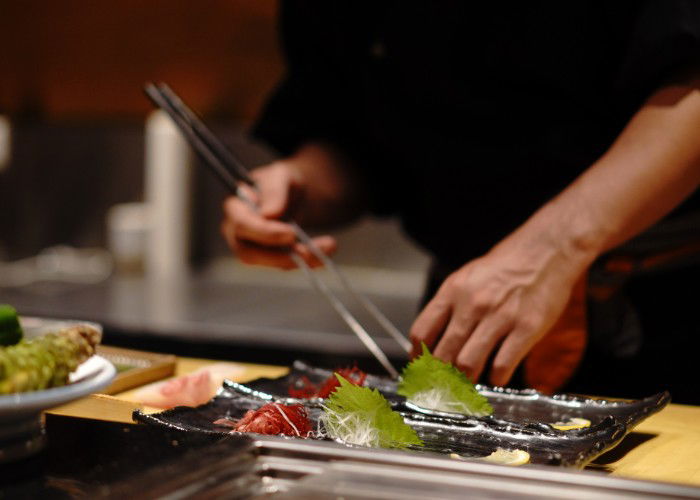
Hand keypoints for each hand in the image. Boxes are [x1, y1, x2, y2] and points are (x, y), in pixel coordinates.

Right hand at [220, 160, 335, 268]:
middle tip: (310, 250)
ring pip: (269, 263)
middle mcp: (237, 231)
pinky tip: (324, 251)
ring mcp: (251, 247)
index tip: (291, 233)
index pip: (242, 225)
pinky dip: (306, 260)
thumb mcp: (281, 175)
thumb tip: (269, 214)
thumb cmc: (281, 182)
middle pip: (250, 252)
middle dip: (282, 255)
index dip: (266, 233)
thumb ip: (274, 190)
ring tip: (328, 247)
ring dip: (299, 259)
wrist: (294, 193)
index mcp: (235, 207)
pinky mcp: (268, 257)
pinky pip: (284, 264)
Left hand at [409, 229, 586, 386]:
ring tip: (468, 384)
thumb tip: (431, 341)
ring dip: (465, 380)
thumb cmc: (504, 267)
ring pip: (468, 363)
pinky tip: (497, 376)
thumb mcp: (467, 278)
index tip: (422, 368)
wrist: (545, 251)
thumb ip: (449, 307)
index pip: (422, 332)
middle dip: (440, 376)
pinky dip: (496, 378)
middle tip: (444, 386)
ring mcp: (499, 317)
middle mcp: (472, 304)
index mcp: (453, 291)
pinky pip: (502, 365)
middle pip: (443, 354)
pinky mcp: (526, 328)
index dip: (419, 357)